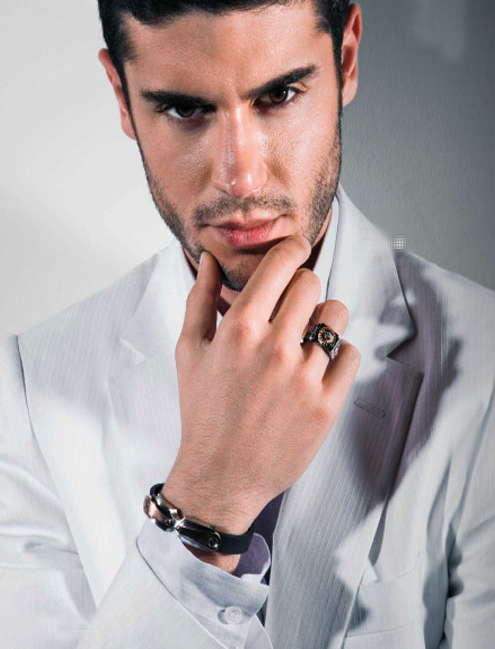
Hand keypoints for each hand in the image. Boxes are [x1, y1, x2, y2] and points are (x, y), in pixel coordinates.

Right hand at [163, 235, 359, 537]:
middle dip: (303, 288)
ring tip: (305, 338)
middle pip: (312, 284)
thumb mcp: (189, 352)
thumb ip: (199, 299)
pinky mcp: (326, 405)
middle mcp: (275, 348)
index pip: (283, 264)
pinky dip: (336, 355)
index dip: (294, 249)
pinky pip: (349, 354)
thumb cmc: (202, 411)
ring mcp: (304, 377)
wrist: (220, 476)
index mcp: (240, 329)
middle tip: (292, 307)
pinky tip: (316, 368)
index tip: (296, 251)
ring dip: (323, 319)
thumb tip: (209, 258)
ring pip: (337, 315)